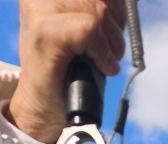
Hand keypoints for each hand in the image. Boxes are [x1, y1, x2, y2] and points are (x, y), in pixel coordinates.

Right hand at [9, 0, 127, 143]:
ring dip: (111, 45)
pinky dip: (102, 52)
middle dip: (115, 28)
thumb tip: (124, 2)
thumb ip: (100, 8)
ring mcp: (42, 11)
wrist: (44, 110)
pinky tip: (100, 68)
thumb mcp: (87, 29)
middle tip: (104, 54)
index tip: (110, 29)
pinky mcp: (47, 33)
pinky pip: (91, 28)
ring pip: (100, 11)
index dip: (114, 6)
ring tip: (99, 62)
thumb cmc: (67, 72)